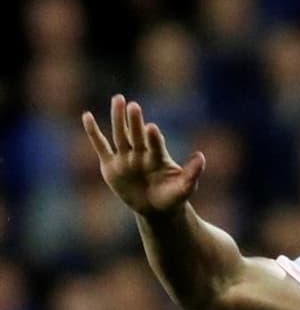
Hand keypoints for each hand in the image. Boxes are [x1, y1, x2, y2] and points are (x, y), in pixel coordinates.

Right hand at [82, 95, 204, 215]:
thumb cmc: (172, 197)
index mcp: (157, 157)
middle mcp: (140, 153)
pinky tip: (87, 116)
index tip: (152, 128)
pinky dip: (93, 132)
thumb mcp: (184, 188)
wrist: (157, 210)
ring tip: (118, 100)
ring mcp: (125, 158)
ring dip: (118, 119)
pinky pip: (101, 146)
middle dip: (135, 122)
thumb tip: (201, 157)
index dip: (153, 138)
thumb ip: (192, 173)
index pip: (155, 145)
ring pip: (120, 136)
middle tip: (133, 106)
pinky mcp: (110, 165)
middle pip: (136, 136)